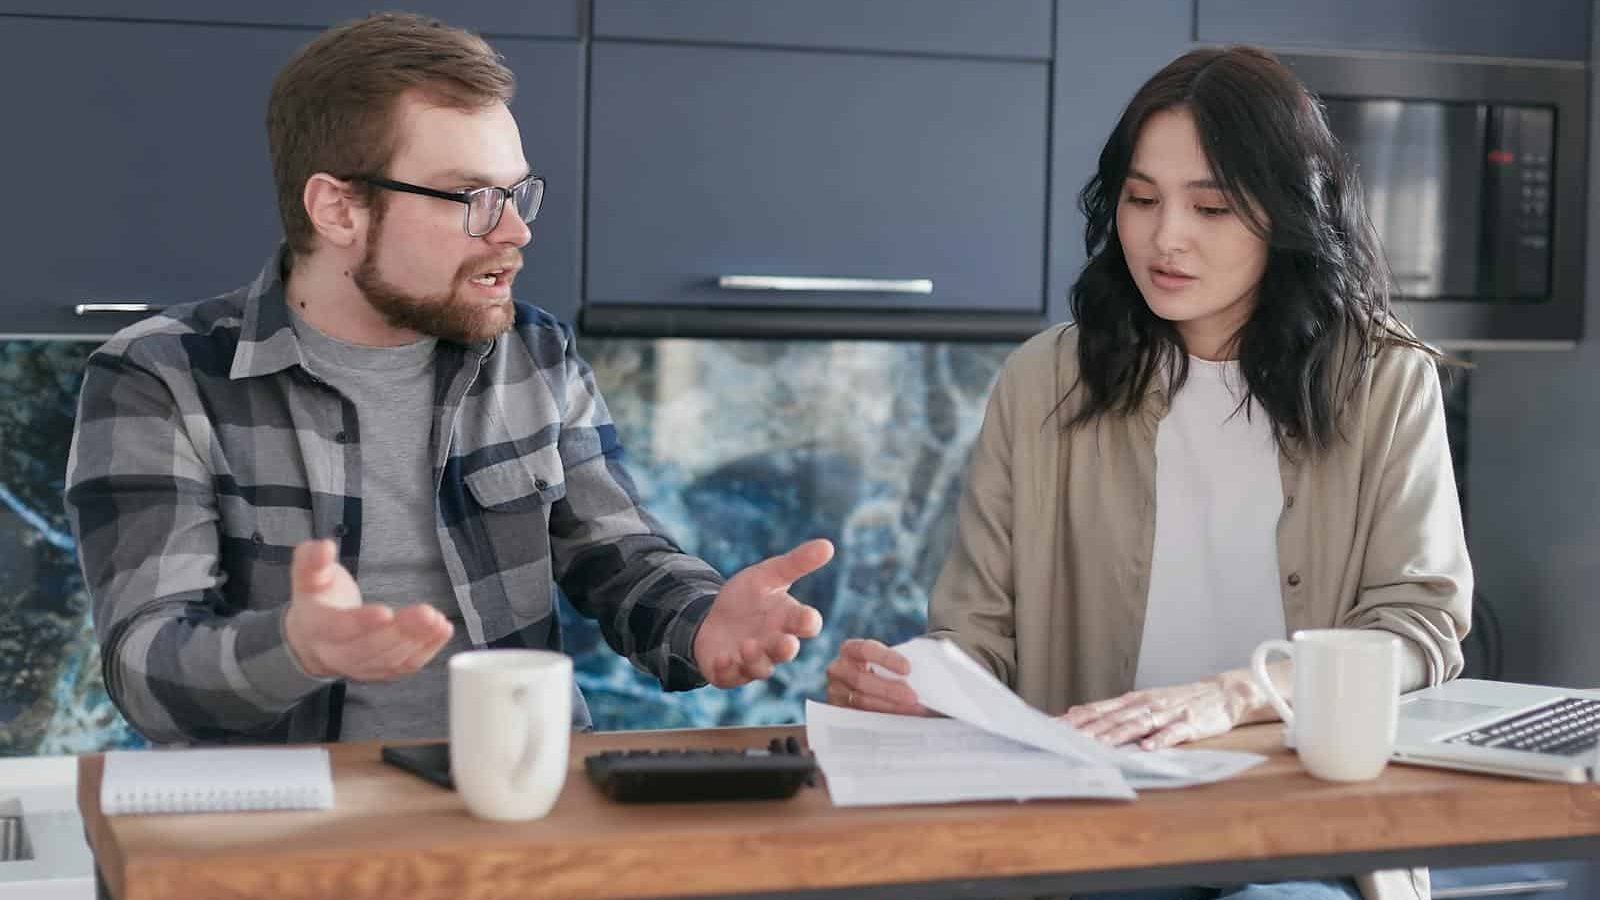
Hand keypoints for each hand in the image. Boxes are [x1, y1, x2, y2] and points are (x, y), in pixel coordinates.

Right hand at [283, 539, 454, 681]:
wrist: (312, 637)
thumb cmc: (316, 600)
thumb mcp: (307, 575)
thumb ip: (312, 559)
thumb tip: (324, 548)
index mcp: (317, 627)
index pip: (339, 628)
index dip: (362, 623)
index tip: (385, 612)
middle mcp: (336, 653)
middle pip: (369, 648)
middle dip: (400, 632)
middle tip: (425, 613)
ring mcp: (360, 666)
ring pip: (390, 659)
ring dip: (417, 640)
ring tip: (437, 620)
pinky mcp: (381, 670)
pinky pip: (405, 665)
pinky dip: (427, 650)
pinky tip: (442, 631)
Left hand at [692, 538, 832, 687]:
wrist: (712, 617)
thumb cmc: (748, 598)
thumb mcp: (768, 575)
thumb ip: (796, 563)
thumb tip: (827, 545)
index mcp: (788, 620)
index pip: (805, 623)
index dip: (807, 622)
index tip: (807, 618)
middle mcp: (774, 643)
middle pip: (786, 650)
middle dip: (785, 648)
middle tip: (786, 644)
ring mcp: (752, 661)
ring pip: (761, 667)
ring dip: (756, 659)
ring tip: (748, 646)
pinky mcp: (728, 671)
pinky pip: (730, 675)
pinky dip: (727, 669)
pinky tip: (722, 659)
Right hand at [824, 638, 930, 715]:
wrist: (868, 687)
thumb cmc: (882, 671)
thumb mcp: (886, 663)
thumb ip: (899, 665)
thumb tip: (927, 673)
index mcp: (850, 650)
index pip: (866, 650)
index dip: (887, 659)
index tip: (908, 668)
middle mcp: (838, 669)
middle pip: (862, 680)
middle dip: (890, 690)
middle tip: (913, 697)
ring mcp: (835, 692)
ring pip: (861, 701)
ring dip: (890, 707)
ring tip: (912, 710)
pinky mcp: (838, 711)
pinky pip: (858, 717)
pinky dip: (881, 719)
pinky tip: (899, 719)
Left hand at [1061, 677, 1247, 750]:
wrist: (1221, 693)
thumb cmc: (1178, 701)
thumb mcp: (1143, 701)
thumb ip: (1112, 709)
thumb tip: (1076, 713)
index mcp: (1134, 700)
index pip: (1099, 709)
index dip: (1076, 719)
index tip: (1053, 728)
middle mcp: (1146, 704)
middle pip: (1113, 718)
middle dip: (1088, 729)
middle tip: (1065, 740)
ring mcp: (1168, 713)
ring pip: (1138, 725)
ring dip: (1117, 735)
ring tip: (1098, 746)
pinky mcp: (1189, 725)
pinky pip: (1172, 734)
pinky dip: (1159, 740)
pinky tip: (1146, 748)